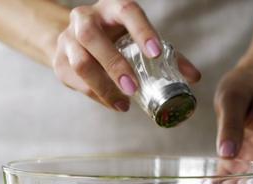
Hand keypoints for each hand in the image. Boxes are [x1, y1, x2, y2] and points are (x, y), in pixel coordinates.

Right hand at [52, 0, 200, 111]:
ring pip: (80, 63)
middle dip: (114, 65)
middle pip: (92, 38)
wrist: (75, 40)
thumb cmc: (116, 38)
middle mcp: (85, 18)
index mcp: (110, 8)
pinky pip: (77, 82)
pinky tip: (114, 104)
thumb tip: (193, 77)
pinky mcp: (59, 62)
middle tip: (133, 88)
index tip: (157, 54)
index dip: (142, 31)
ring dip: (103, 86)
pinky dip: (97, 96)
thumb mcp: (137, 38)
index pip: (127, 11)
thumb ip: (166, 55)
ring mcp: (68, 40)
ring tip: (124, 104)